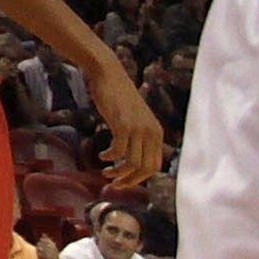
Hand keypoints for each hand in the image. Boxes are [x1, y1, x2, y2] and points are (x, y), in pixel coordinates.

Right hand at [85, 58, 163, 186]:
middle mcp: (151, 132)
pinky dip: (110, 157)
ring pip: (133, 163)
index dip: (141, 179)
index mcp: (157, 132)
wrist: (109, 73)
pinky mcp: (122, 124)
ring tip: (106, 172)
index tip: (125, 182)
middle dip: (130, 180)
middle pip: (146, 169)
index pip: (155, 166)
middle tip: (115, 184)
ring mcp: (138, 128)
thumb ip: (139, 135)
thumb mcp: (135, 118)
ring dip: (118, 172)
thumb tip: (133, 159)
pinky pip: (119, 151)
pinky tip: (102, 155)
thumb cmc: (118, 96)